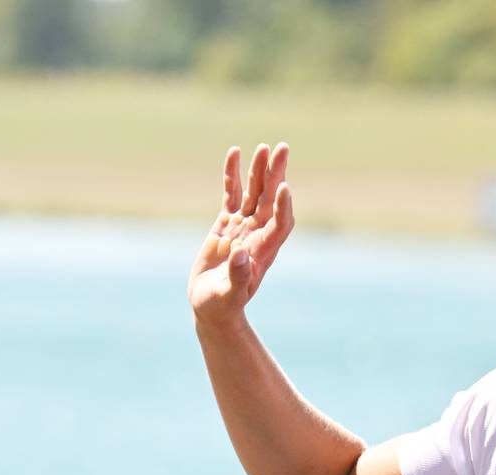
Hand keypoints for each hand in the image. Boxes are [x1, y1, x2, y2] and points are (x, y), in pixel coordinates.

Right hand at [188, 142, 294, 327]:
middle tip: (282, 149)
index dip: (283, 206)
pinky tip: (234, 153)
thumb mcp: (229, 294)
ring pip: (254, 192)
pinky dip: (233, 175)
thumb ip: (239, 276)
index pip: (280, 223)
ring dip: (259, 170)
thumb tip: (242, 254)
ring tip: (263, 147)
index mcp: (264, 251)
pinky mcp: (226, 224)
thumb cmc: (222, 305)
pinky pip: (232, 194)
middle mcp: (258, 234)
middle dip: (276, 174)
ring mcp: (243, 227)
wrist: (211, 306)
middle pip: (271, 199)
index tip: (284, 187)